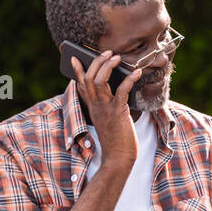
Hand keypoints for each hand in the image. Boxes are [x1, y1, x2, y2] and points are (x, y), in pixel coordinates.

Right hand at [70, 50, 143, 168]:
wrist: (118, 157)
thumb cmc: (117, 139)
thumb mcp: (108, 120)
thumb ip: (108, 104)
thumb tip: (119, 85)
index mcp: (92, 107)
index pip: (81, 86)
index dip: (78, 71)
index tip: (74, 58)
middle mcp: (95, 106)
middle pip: (89, 78)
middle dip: (97, 62)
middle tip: (107, 52)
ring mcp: (105, 109)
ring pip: (100, 81)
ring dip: (108, 66)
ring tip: (117, 58)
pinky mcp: (117, 112)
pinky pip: (121, 90)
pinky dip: (129, 79)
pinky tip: (136, 73)